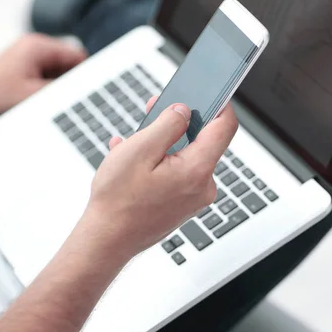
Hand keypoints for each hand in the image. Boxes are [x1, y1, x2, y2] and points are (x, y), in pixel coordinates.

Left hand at [0, 34, 86, 117]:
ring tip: (48, 99)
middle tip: (66, 99)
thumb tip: (84, 88)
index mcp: (39, 46)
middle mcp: (35, 45)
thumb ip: (63, 88)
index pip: (76, 55)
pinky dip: (47, 85)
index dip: (84, 73)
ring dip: (57, 84)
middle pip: (68, 62)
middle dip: (69, 80)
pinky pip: (46, 73)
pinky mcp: (24, 64)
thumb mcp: (36, 95)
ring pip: (58, 69)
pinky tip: (41, 97)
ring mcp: (28, 54)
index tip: (88, 91)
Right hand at [81, 97, 238, 257]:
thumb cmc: (118, 201)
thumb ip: (168, 124)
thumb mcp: (140, 150)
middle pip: (203, 141)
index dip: (219, 104)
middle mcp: (203, 186)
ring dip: (163, 143)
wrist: (107, 240)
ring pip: (186, 156)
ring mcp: (194, 198)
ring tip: (134, 143)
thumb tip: (184, 110)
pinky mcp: (183, 204)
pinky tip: (133, 160)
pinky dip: (159, 162)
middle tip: (155, 111)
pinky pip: (177, 173)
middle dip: (179, 122)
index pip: (224, 128)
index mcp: (197, 170)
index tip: (211, 91)